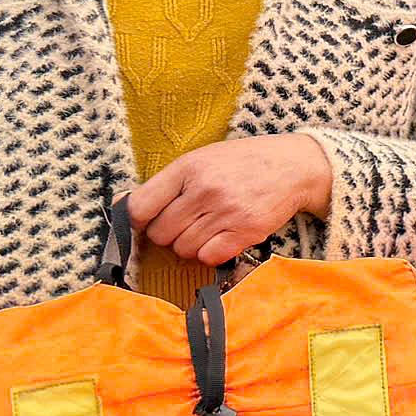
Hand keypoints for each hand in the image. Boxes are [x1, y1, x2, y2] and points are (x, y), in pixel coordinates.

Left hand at [129, 134, 332, 264]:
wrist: (295, 166)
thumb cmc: (243, 163)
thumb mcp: (201, 159)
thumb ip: (164, 183)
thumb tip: (119, 205)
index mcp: (189, 167)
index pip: (140, 207)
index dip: (139, 221)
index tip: (149, 221)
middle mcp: (205, 189)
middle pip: (161, 234)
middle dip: (169, 234)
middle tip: (187, 223)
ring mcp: (227, 211)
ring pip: (184, 249)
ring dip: (191, 245)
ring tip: (207, 228)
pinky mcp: (247, 231)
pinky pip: (209, 257)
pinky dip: (211, 253)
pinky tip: (221, 238)